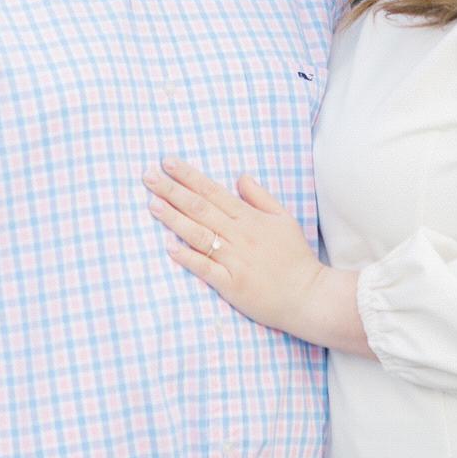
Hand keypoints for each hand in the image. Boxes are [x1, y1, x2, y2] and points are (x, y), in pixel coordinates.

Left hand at [142, 158, 367, 350]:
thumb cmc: (295, 257)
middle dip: (172, 190)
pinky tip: (169, 247)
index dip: (188, 176)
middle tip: (147, 176)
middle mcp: (239, 235)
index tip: (167, 162)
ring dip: (174, 219)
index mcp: (249, 218)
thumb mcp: (284, 219)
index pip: (213, 191)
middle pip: (200, 208)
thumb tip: (240, 177)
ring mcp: (234, 260)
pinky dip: (187, 257)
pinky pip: (206, 268)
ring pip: (199, 234)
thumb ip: (260, 197)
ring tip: (152, 204)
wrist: (309, 295)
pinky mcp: (231, 284)